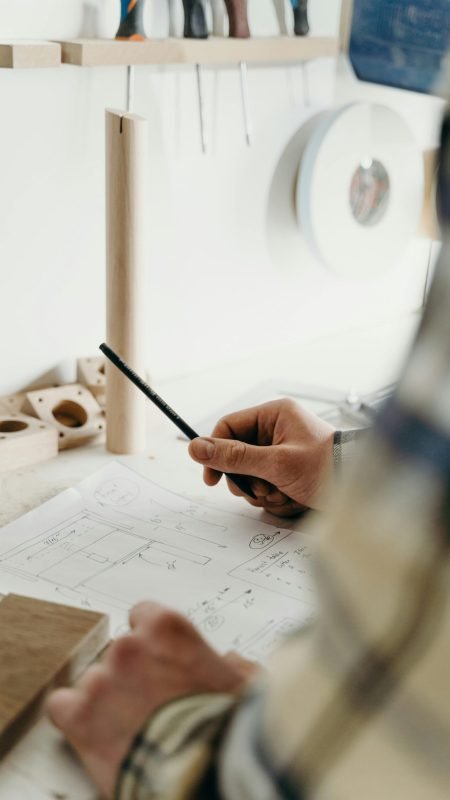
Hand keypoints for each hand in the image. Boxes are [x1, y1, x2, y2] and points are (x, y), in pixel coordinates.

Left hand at [47, 602, 257, 799]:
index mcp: (169, 629)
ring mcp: (100, 679)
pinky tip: (95, 734)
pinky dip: (74, 719)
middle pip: (119, 653)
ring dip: (107, 700)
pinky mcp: (80, 716)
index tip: (157, 661)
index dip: (151, 643)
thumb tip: (233, 664)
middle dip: (131, 675)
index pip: (143, 616)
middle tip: (150, 704)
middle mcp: (129, 646)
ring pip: (93, 682)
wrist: (204, 772)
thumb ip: (235, 667)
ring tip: (130, 729)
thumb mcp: (246, 688)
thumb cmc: (229, 729)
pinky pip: (61, 706)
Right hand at [189, 399, 334, 514]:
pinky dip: (271, 495)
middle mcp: (276, 428)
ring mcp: (281, 449)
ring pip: (249, 472)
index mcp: (274, 414)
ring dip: (259, 489)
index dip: (215, 452)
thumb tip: (196, 448)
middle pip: (236, 454)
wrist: (357, 489)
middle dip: (245, 478)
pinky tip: (287, 497)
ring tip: (279, 494)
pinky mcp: (286, 468)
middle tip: (258, 490)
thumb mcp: (275, 464)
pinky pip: (263, 482)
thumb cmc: (325, 468)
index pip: (228, 427)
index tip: (211, 479)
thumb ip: (234, 457)